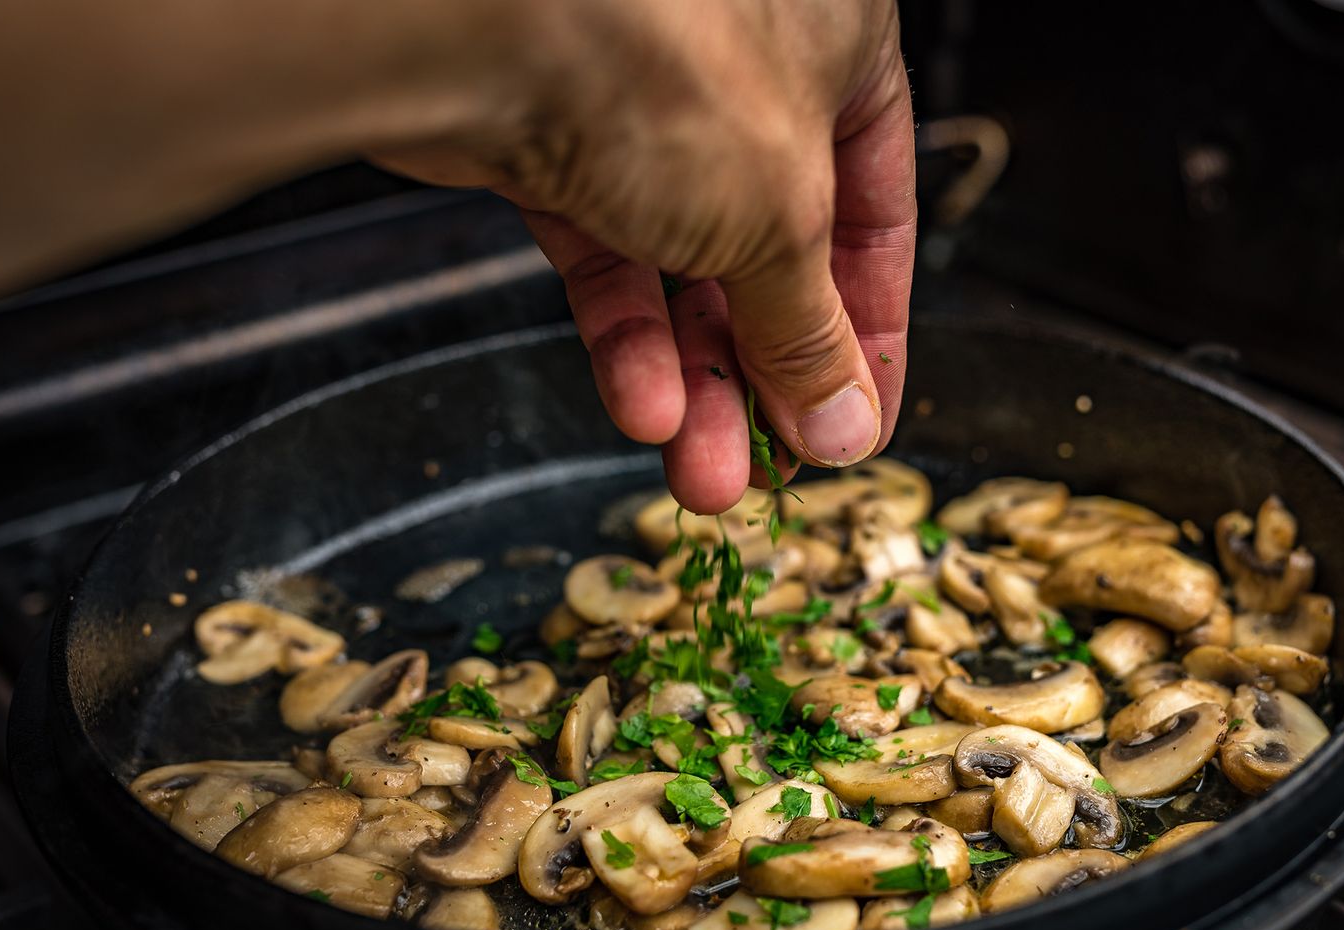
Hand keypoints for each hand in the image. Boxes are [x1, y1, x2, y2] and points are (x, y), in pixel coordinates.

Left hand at [371, 0, 914, 512]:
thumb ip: (810, 331)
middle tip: (767, 466)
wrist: (467, 19)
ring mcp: (644, 102)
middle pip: (774, 252)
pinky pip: (608, 254)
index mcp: (839, 42)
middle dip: (766, 377)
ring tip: (703, 471)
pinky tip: (644, 406)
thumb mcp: (780, 220)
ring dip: (696, 380)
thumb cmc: (657, 60)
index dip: (870, 331)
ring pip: (685, 264)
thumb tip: (840, 419)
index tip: (851, 421)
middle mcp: (745, 65)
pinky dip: (626, 336)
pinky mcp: (554, 139)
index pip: (876, 211)